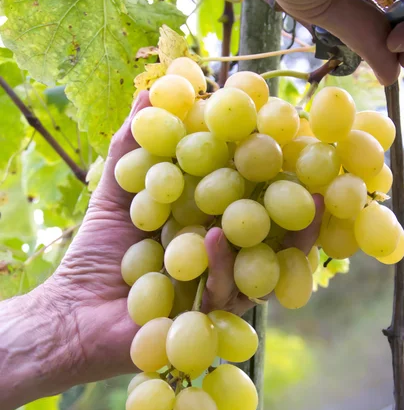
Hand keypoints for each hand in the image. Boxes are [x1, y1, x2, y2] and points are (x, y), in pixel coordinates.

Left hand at [37, 91, 321, 391]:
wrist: (73, 311)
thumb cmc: (97, 253)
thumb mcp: (118, 191)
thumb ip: (136, 147)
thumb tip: (150, 89)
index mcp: (209, 225)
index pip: (250, 197)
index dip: (274, 173)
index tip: (293, 142)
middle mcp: (223, 258)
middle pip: (273, 232)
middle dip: (301, 209)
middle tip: (324, 178)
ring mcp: (221, 290)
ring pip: (265, 264)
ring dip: (287, 237)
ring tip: (303, 202)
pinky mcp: (210, 320)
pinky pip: (226, 291)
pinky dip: (222, 263)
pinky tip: (215, 236)